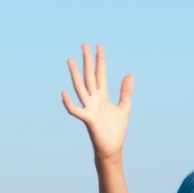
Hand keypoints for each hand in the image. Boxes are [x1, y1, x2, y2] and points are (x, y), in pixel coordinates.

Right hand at [61, 44, 132, 160]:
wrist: (112, 148)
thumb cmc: (116, 129)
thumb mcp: (124, 107)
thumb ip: (126, 92)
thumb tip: (129, 74)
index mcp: (102, 96)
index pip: (100, 74)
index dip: (100, 61)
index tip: (99, 47)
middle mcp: (94, 99)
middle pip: (89, 76)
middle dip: (87, 61)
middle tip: (84, 44)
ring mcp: (89, 108)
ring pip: (80, 88)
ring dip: (75, 74)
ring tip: (70, 60)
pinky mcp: (88, 119)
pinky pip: (76, 110)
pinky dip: (69, 103)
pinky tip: (64, 93)